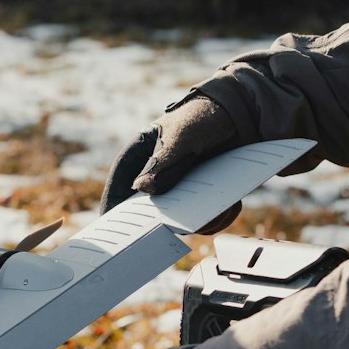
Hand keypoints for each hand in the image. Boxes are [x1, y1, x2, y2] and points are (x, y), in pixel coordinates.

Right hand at [100, 93, 242, 219]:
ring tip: (214, 210)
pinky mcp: (200, 198)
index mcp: (139, 157)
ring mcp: (178, 190)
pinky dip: (216, 217)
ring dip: (195, 220)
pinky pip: (203, 218)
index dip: (115, 205)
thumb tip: (143, 188)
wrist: (235, 118)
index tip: (112, 225)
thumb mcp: (182, 137)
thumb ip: (163, 161)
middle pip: (148, 208)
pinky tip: (230, 205)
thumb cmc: (200, 119)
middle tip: (165, 230)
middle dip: (159, 220)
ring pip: (178, 217)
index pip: (121, 183)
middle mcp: (155, 178)